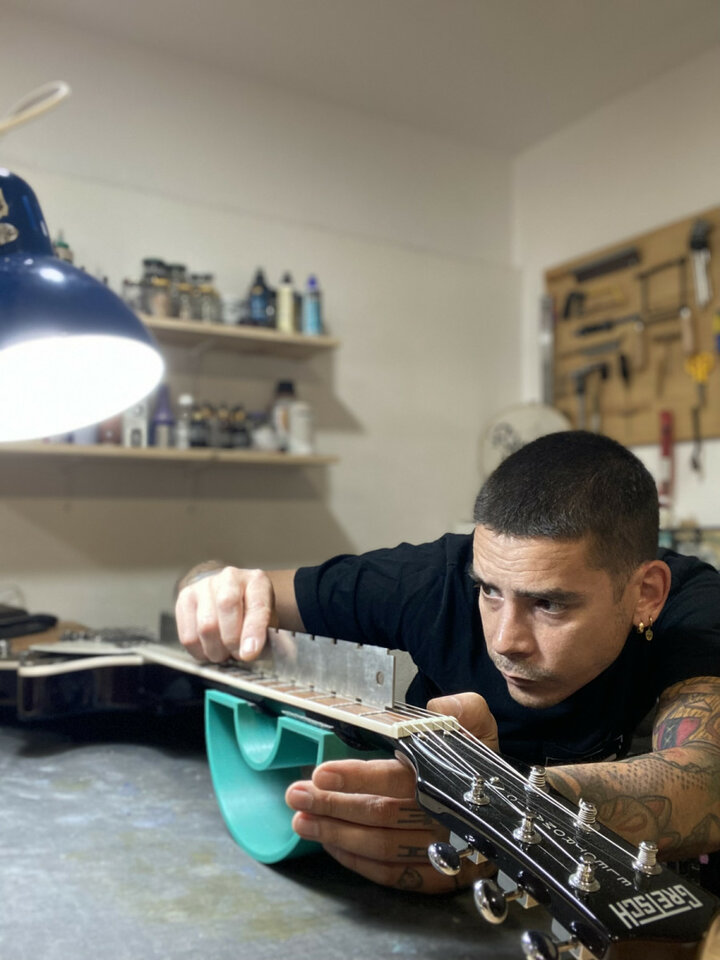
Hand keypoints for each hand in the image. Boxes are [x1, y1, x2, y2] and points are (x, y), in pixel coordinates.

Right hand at [175, 566, 274, 661]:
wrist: (230, 597)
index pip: (256, 605)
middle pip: (226, 608)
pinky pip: (188, 636)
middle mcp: (229, 577)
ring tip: (224, 652)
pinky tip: (209, 648)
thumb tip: (249, 653)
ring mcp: (204, 585)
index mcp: (256, 581)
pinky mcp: (185, 599)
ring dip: (215, 650)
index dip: (253, 631)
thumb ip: (262, 635)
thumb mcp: (267, 622)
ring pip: (205, 626)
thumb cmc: (251, 613)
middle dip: (232, 641)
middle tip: (238, 655)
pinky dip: (199, 651)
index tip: (250, 653)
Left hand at [285, 693, 498, 892]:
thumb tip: (437, 708)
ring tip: (301, 819)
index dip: (357, 777)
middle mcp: (445, 818)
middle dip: (332, 806)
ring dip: (335, 834)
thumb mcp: (475, 721)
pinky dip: (356, 861)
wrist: (503, 800)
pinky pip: (391, 875)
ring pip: (380, 848)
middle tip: (296, 795)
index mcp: (449, 777)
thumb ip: (462, 708)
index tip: (321, 773)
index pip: (398, 779)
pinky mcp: (436, 876)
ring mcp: (441, 852)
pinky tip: (330, 844)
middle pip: (381, 816)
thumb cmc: (474, 756)